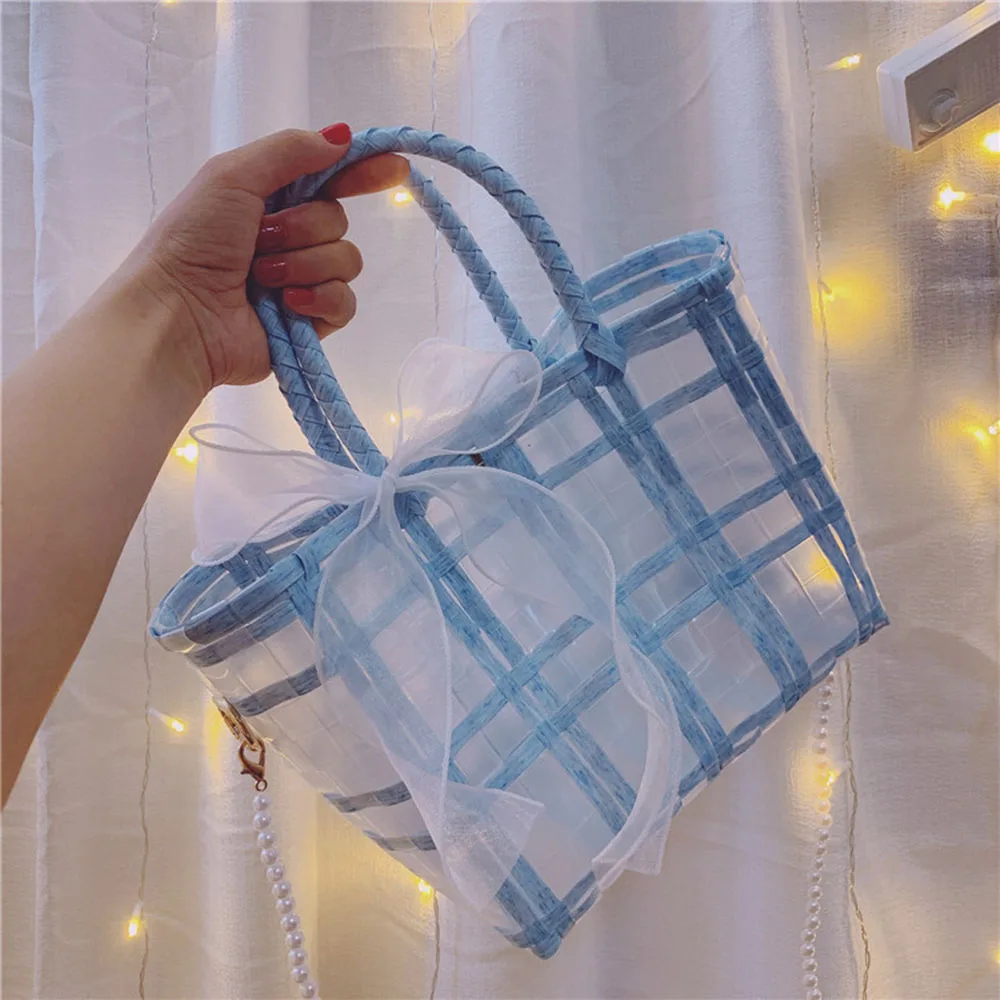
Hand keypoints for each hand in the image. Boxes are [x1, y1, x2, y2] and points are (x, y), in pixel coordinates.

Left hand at [126, 124, 408, 389]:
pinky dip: (318, 298)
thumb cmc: (193, 240)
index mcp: (269, 199)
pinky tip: (286, 303)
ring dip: (304, 263)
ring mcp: (302, 281)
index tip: (395, 167)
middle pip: (338, 219)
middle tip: (260, 240)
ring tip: (262, 278)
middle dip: (303, 227)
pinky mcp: (311, 322)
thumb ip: (290, 151)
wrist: (179, 313)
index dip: (362, 171)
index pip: (330, 179)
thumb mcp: (233, 176)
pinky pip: (345, 302)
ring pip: (346, 260)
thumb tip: (342, 136)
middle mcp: (289, 238)